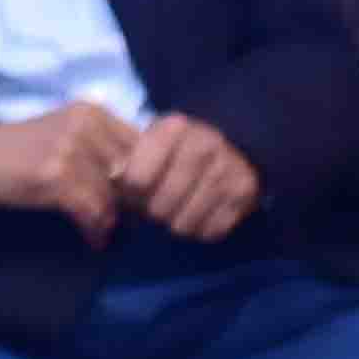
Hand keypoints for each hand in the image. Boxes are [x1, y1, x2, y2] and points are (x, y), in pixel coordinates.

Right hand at [0, 101, 136, 241]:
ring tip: (106, 232)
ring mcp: (70, 150)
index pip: (143, 147)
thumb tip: (144, 185)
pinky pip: (91, 210)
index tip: (139, 200)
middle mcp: (85, 126)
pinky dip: (94, 230)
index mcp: (92, 113)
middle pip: (131, 173)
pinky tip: (92, 239)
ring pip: (112, 195)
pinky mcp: (55, 176)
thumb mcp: (67, 134)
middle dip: (132, 202)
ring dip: (112, 220)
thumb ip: (103, 147)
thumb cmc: (23, 150)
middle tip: (128, 223)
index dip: (146, 177)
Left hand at [119, 113, 264, 243]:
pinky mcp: (245, 194)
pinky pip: (210, 231)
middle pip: (161, 205)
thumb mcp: (151, 145)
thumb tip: (113, 193)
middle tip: (155, 207)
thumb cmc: (177, 151)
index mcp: (175, 127)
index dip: (130, 193)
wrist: (234, 148)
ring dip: (175, 223)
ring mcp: (230, 169)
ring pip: (184, 223)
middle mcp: (206, 143)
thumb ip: (128, 164)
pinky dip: (200, 229)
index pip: (136, 179)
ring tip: (177, 209)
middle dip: (153, 212)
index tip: (133, 192)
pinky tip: (200, 213)